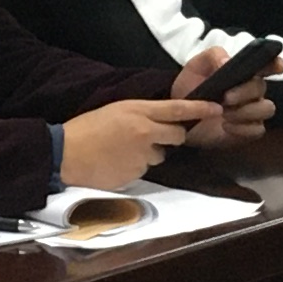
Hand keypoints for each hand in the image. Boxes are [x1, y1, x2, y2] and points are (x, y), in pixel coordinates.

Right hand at [65, 93, 221, 186]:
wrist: (65, 153)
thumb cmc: (86, 129)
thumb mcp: (116, 110)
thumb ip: (140, 114)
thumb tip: (159, 120)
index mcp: (138, 111)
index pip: (177, 108)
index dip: (200, 108)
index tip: (217, 107)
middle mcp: (145, 132)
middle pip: (177, 135)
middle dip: (172, 137)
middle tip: (153, 137)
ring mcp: (142, 155)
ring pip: (161, 155)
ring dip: (150, 153)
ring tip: (124, 150)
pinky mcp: (136, 173)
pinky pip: (145, 169)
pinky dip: (136, 166)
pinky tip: (118, 162)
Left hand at [169, 45, 275, 141]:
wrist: (178, 114)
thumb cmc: (191, 85)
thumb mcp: (196, 65)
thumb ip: (213, 56)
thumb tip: (226, 62)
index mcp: (244, 71)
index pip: (268, 65)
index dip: (276, 64)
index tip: (276, 66)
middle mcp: (252, 90)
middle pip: (262, 88)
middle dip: (245, 92)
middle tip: (225, 98)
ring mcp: (252, 111)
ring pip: (267, 109)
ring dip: (247, 111)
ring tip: (224, 114)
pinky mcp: (247, 130)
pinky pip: (258, 129)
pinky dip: (243, 128)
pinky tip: (226, 127)